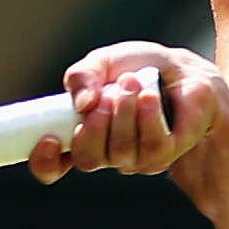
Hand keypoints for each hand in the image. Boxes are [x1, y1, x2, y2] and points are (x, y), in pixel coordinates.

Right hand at [27, 44, 225, 180]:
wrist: (183, 69)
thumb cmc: (141, 68)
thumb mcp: (103, 62)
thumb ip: (82, 76)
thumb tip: (82, 103)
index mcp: (83, 134)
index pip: (53, 166)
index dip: (45, 162)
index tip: (50, 139)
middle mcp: (107, 152)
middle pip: (87, 159)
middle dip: (95, 125)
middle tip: (107, 95)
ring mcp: (136, 158)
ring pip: (120, 153)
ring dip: (124, 113)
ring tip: (134, 84)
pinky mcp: (166, 155)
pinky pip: (151, 149)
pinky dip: (148, 118)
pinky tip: (151, 96)